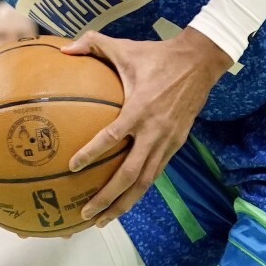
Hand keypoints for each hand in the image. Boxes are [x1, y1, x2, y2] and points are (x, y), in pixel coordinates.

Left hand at [63, 28, 230, 225]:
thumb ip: (93, 44)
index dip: (92, 153)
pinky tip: (123, 202)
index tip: (73, 167)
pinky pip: (154, 174)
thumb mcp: (125, 47)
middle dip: (107, 198)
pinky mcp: (175, 145)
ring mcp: (167, 142)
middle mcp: (154, 132)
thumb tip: (65, 48)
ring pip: (144, 182)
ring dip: (123, 204)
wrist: (200, 62)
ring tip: (102, 221)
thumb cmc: (158, 56)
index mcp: (139, 109)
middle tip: (85, 214)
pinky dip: (138, 191)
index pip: (112, 137)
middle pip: (129, 175)